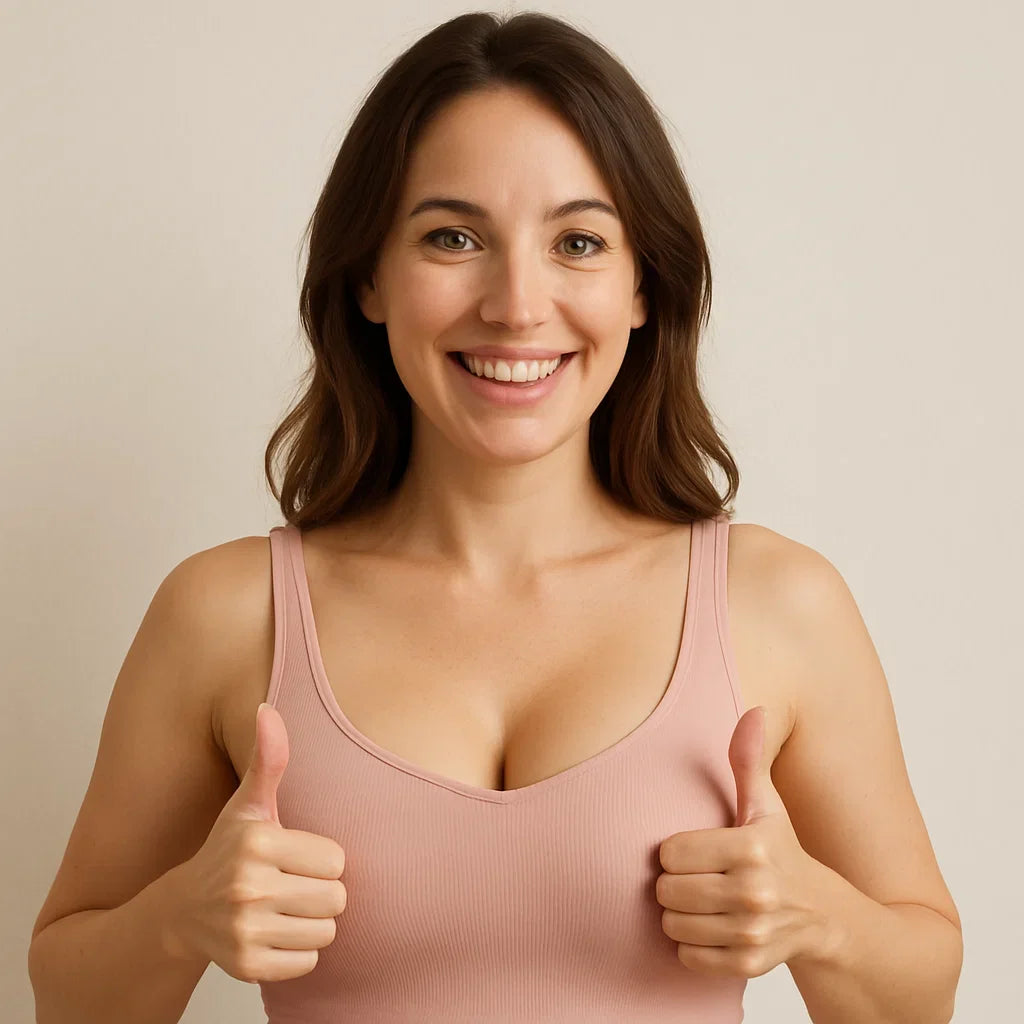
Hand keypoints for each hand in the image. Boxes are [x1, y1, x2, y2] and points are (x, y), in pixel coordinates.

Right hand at [166, 703, 347, 983]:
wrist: (182, 910)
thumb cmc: (229, 848)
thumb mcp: (249, 803)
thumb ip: (268, 759)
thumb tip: (267, 708)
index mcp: (258, 841)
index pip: (337, 859)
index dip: (321, 859)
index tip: (294, 856)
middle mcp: (247, 886)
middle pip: (336, 898)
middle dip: (321, 892)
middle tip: (292, 884)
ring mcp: (244, 929)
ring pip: (326, 931)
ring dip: (312, 922)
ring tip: (284, 907)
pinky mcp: (246, 966)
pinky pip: (308, 962)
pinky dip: (298, 952)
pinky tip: (273, 933)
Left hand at [655, 706, 827, 977]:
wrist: (826, 918)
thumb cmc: (782, 852)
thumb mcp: (767, 806)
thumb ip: (750, 760)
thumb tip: (755, 710)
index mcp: (752, 845)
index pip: (671, 852)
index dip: (676, 851)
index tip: (693, 850)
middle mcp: (755, 890)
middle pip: (667, 890)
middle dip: (673, 884)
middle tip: (694, 878)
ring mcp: (753, 931)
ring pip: (673, 925)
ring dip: (679, 916)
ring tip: (701, 902)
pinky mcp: (749, 965)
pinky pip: (689, 957)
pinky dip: (692, 947)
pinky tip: (711, 929)